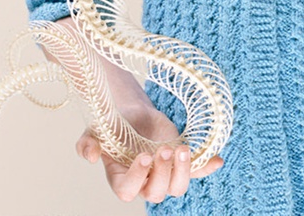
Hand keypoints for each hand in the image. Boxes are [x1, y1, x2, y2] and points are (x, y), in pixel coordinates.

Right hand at [76, 108, 223, 203]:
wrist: (131, 110)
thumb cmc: (110, 126)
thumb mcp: (93, 132)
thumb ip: (86, 146)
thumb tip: (92, 157)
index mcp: (122, 179)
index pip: (129, 191)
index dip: (137, 178)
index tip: (143, 155)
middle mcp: (145, 181)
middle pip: (157, 193)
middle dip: (163, 173)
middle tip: (165, 149)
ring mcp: (165, 172)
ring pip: (177, 187)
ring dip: (183, 172)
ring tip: (183, 149)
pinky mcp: (180, 162)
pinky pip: (196, 171)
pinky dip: (207, 167)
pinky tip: (217, 160)